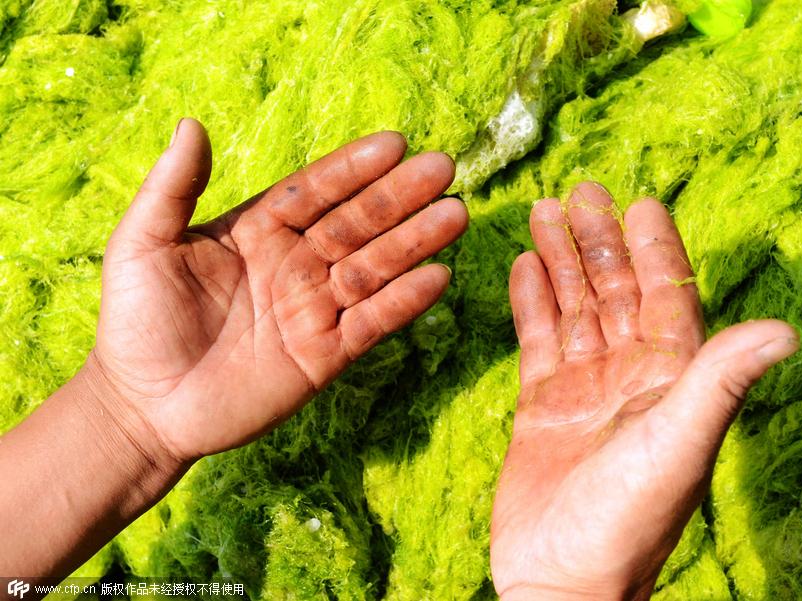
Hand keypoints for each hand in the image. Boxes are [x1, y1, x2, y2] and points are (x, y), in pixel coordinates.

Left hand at [90, 119, 467, 464]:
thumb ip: (172, 188)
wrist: (141, 408)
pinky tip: (437, 277)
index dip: (352, 167)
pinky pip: (371, 323)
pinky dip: (404, 302)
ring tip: (455, 216)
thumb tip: (192, 123)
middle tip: (442, 169)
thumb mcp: (142, 245)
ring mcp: (312, 310)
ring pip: (373, 269)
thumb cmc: (134, 322)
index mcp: (257, 233)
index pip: (314, 191)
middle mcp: (294, 265)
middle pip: (356, 224)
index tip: (394, 143)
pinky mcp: (324, 355)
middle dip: (398, 197)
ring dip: (414, 242)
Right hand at [490, 183, 797, 599]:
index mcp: (671, 380)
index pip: (668, 298)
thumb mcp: (677, 443)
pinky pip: (537, 340)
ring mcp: (584, 390)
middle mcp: (630, 377)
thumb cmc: (626, 519)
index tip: (640, 205)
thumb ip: (721, 380)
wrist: (561, 579)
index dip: (657, 251)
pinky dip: (531, 303)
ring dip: (561, 262)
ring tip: (542, 213)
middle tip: (580, 192)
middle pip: (617, 293)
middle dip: (598, 243)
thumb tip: (788, 329)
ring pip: (575, 309)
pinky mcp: (542, 405)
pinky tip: (523, 266)